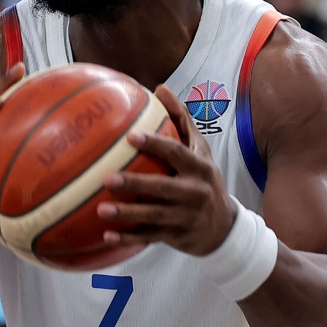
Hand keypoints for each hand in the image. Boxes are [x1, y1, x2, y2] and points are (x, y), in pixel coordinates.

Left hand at [96, 84, 236, 255]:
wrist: (225, 228)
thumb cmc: (204, 180)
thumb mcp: (200, 150)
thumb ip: (181, 120)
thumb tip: (160, 88)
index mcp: (199, 168)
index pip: (176, 153)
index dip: (155, 144)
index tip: (131, 136)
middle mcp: (194, 192)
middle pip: (162, 187)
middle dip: (135, 184)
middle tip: (107, 178)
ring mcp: (185, 217)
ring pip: (153, 216)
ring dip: (127, 214)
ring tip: (101, 210)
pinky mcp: (176, 236)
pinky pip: (149, 237)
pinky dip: (128, 238)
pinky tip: (106, 236)